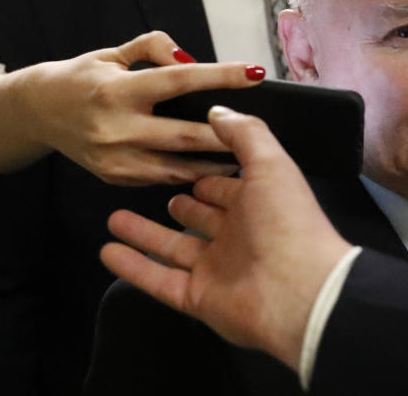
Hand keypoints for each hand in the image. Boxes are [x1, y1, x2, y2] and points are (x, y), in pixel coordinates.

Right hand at [12, 31, 267, 184]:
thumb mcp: (113, 53)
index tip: (255, 72)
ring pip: (176, 167)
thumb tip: (192, 60)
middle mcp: (115, 128)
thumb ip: (154, 48)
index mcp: (117, 90)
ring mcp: (114, 159)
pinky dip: (188, 173)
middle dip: (226, 136)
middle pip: (184, 135)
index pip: (179, 80)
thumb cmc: (82, 78)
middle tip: (260, 130)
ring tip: (245, 157)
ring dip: (214, 163)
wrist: (37, 114)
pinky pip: (161, 178)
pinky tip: (213, 168)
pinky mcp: (115, 178)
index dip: (221, 76)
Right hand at [102, 106, 351, 368]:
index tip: (182, 161)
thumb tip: (218, 110)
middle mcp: (238, 235)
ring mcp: (216, 268)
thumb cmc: (288, 222)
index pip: (227, 187)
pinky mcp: (198, 297)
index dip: (209, 175)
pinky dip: (134, 267)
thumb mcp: (271, 164)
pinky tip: (108, 251)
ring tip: (115, 218)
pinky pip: (159, 280)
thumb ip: (245, 133)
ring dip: (145, 233)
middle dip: (183, 203)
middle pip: (202, 216)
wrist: (299, 292)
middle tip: (156, 188)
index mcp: (259, 204)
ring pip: (173, 248)